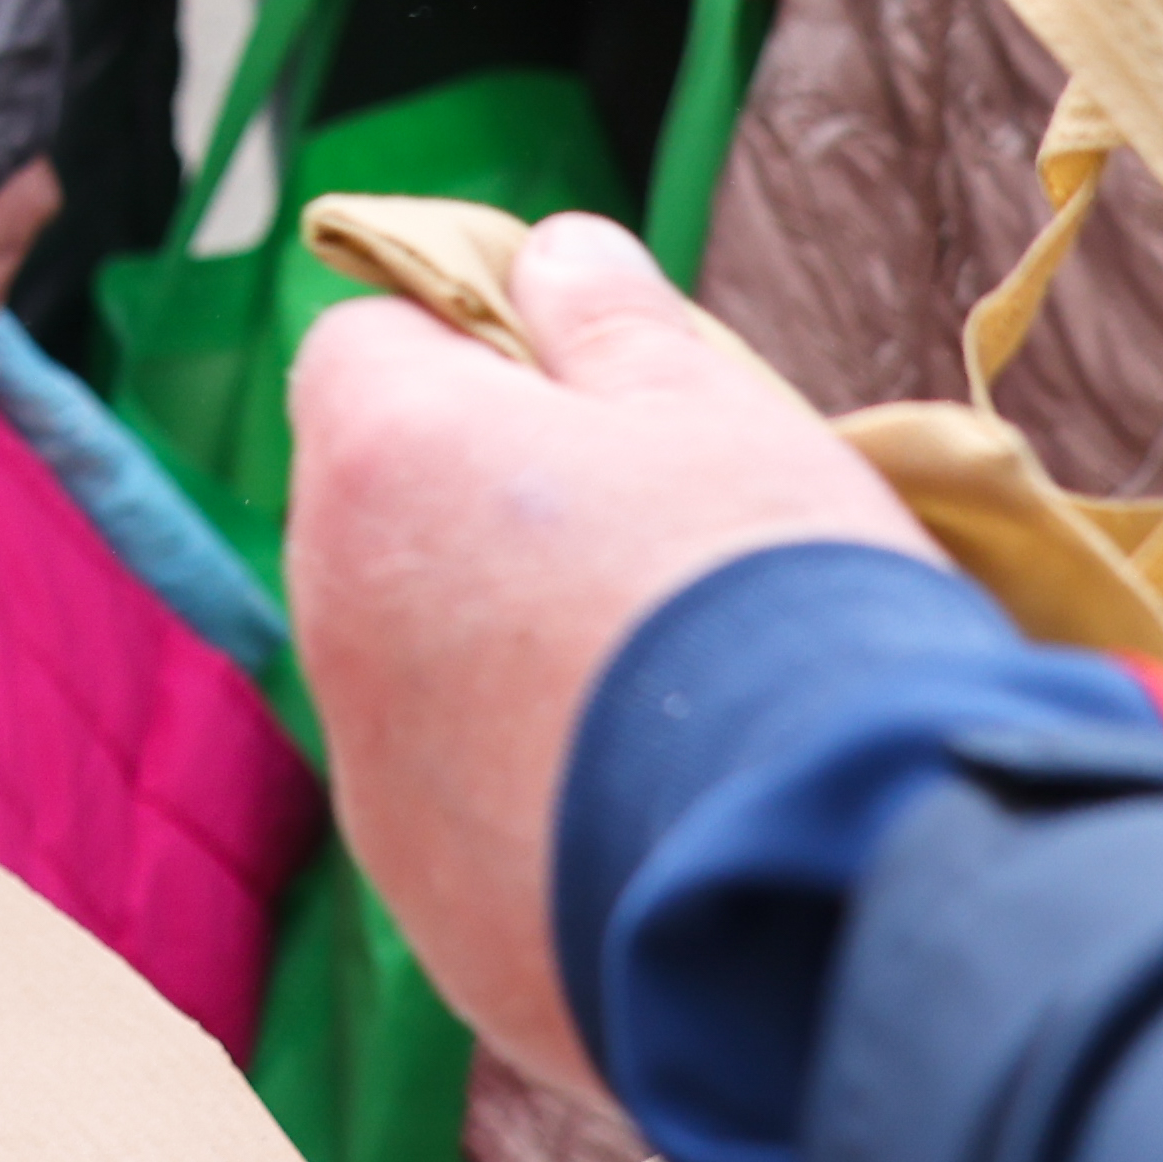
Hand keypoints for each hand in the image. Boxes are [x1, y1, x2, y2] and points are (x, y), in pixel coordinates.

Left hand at [284, 214, 944, 1086]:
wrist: (824, 872)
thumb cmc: (765, 595)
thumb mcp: (714, 414)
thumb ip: (611, 324)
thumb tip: (555, 251)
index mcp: (380, 465)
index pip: (364, 349)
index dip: (469, 347)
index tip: (577, 385)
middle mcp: (338, 619)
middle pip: (384, 517)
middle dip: (490, 511)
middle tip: (649, 543)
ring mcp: (376, 779)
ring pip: (421, 676)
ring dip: (511, 662)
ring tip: (677, 689)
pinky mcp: (433, 910)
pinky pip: (468, 822)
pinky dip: (543, 802)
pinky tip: (665, 811)